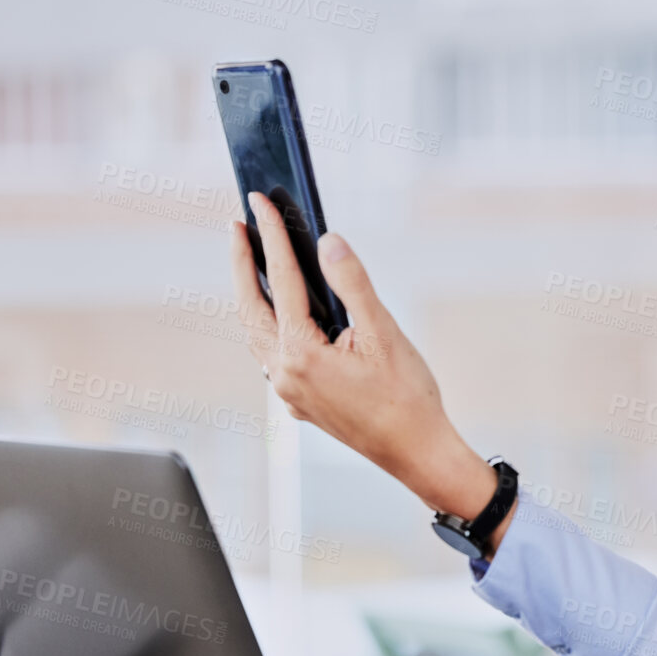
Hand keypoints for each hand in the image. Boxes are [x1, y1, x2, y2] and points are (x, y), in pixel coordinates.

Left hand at [229, 192, 499, 529]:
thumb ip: (353, 284)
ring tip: (252, 262)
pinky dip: (270, 324)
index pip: (281, 279)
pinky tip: (282, 313)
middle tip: (238, 225)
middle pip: (250, 307)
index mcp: (301, 354)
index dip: (270, 235)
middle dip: (242, 264)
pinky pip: (272, 354)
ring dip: (252, 295)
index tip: (259, 201)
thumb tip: (327, 242)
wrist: (418, 454)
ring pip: (257, 333)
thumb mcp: (385, 333)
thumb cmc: (408, 398)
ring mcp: (289, 392)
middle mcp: (285, 374)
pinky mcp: (301, 402)